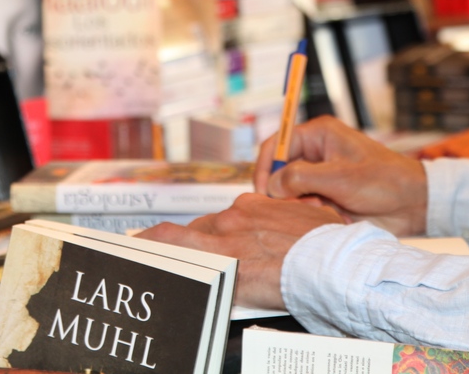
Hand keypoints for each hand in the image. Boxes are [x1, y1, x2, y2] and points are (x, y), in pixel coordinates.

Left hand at [138, 193, 343, 309]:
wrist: (331, 263)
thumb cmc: (329, 245)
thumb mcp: (313, 219)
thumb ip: (295, 218)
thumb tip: (301, 222)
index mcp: (256, 205)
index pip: (223, 219)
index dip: (211, 232)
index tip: (201, 238)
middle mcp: (235, 217)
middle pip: (200, 229)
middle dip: (185, 242)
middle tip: (164, 251)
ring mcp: (226, 237)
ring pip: (181, 238)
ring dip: (161, 246)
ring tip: (137, 251)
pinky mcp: (222, 262)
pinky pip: (179, 254)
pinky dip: (159, 254)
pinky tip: (145, 260)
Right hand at [255, 115, 427, 236]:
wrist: (413, 205)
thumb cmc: (384, 181)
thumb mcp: (340, 177)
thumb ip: (300, 178)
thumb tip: (271, 185)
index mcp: (318, 135)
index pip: (276, 145)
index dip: (264, 167)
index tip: (261, 192)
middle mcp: (315, 153)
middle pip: (279, 171)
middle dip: (284, 192)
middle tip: (298, 206)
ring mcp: (320, 176)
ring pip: (290, 193)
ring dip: (300, 206)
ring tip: (323, 211)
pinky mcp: (326, 196)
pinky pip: (304, 206)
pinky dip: (311, 215)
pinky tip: (331, 217)